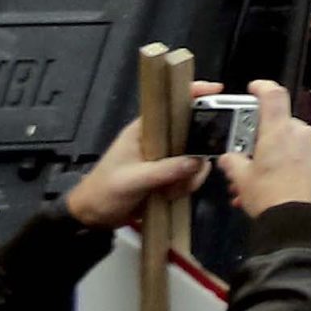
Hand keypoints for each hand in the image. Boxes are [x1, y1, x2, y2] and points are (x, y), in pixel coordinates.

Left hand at [65, 89, 217, 229]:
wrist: (93, 218)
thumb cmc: (103, 192)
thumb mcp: (131, 181)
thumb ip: (164, 171)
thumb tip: (197, 162)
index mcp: (145, 130)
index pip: (171, 104)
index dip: (194, 93)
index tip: (217, 92)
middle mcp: (159, 140)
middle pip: (193, 132)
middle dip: (198, 152)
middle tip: (194, 167)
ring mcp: (166, 158)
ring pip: (195, 157)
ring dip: (189, 176)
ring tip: (169, 190)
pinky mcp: (170, 175)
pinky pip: (191, 174)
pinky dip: (186, 185)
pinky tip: (170, 195)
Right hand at [222, 81, 310, 215]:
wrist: (302, 221)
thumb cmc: (269, 195)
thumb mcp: (242, 179)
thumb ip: (233, 162)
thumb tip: (228, 157)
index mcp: (280, 129)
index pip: (273, 95)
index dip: (262, 87)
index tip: (253, 87)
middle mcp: (300, 132)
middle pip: (277, 125)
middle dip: (259, 140)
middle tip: (243, 159)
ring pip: (286, 144)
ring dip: (269, 157)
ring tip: (250, 184)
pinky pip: (298, 157)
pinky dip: (283, 166)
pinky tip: (269, 188)